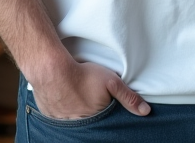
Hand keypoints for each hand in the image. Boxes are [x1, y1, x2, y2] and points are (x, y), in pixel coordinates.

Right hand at [30, 59, 149, 119]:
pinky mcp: (48, 114)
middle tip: (87, 98)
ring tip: (77, 96)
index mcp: (93, 119)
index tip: (101, 104)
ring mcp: (61, 120)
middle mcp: (77, 123)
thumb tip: (146, 111)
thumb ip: (129, 98)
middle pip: (88, 120)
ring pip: (72, 118)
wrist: (52, 70)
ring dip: (75, 110)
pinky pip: (57, 115)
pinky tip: (63, 97)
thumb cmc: (83, 75)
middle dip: (89, 112)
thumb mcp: (112, 82)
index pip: (103, 121)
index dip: (103, 111)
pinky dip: (61, 108)